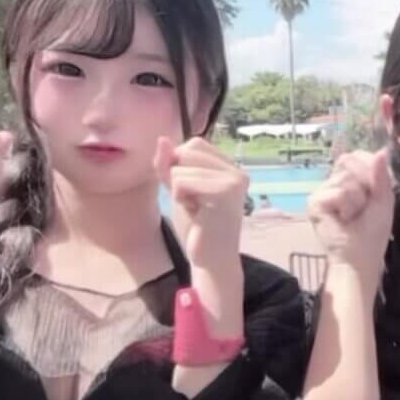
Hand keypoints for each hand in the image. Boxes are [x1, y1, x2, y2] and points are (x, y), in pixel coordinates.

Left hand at [154, 136, 248, 288]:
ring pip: (180, 167)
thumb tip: (162, 139)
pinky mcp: (225, 192)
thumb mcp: (177, 188)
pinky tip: (196, 213)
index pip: (194, 144)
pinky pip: (182, 181)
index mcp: (230, 167)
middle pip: (187, 150)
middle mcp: (237, 170)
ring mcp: (234, 179)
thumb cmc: (196, 226)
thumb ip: (168, 164)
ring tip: (197, 209)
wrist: (211, 260)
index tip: (192, 193)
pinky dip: (179, 197)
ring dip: (178, 191)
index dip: (180, 165)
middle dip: (178, 176)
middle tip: (194, 202)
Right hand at [307, 149, 393, 288]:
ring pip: (346, 178)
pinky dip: (347, 206)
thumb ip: (381, 176)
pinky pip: (337, 192)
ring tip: (352, 216)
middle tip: (362, 207)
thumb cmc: (373, 232)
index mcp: (351, 178)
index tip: (374, 190)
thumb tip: (382, 151)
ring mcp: (322, 190)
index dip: (370, 167)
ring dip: (357, 200)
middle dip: (365, 184)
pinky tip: (342, 219)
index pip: (358, 155)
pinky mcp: (314, 202)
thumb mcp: (383, 200)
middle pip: (350, 161)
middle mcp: (334, 181)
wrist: (359, 257)